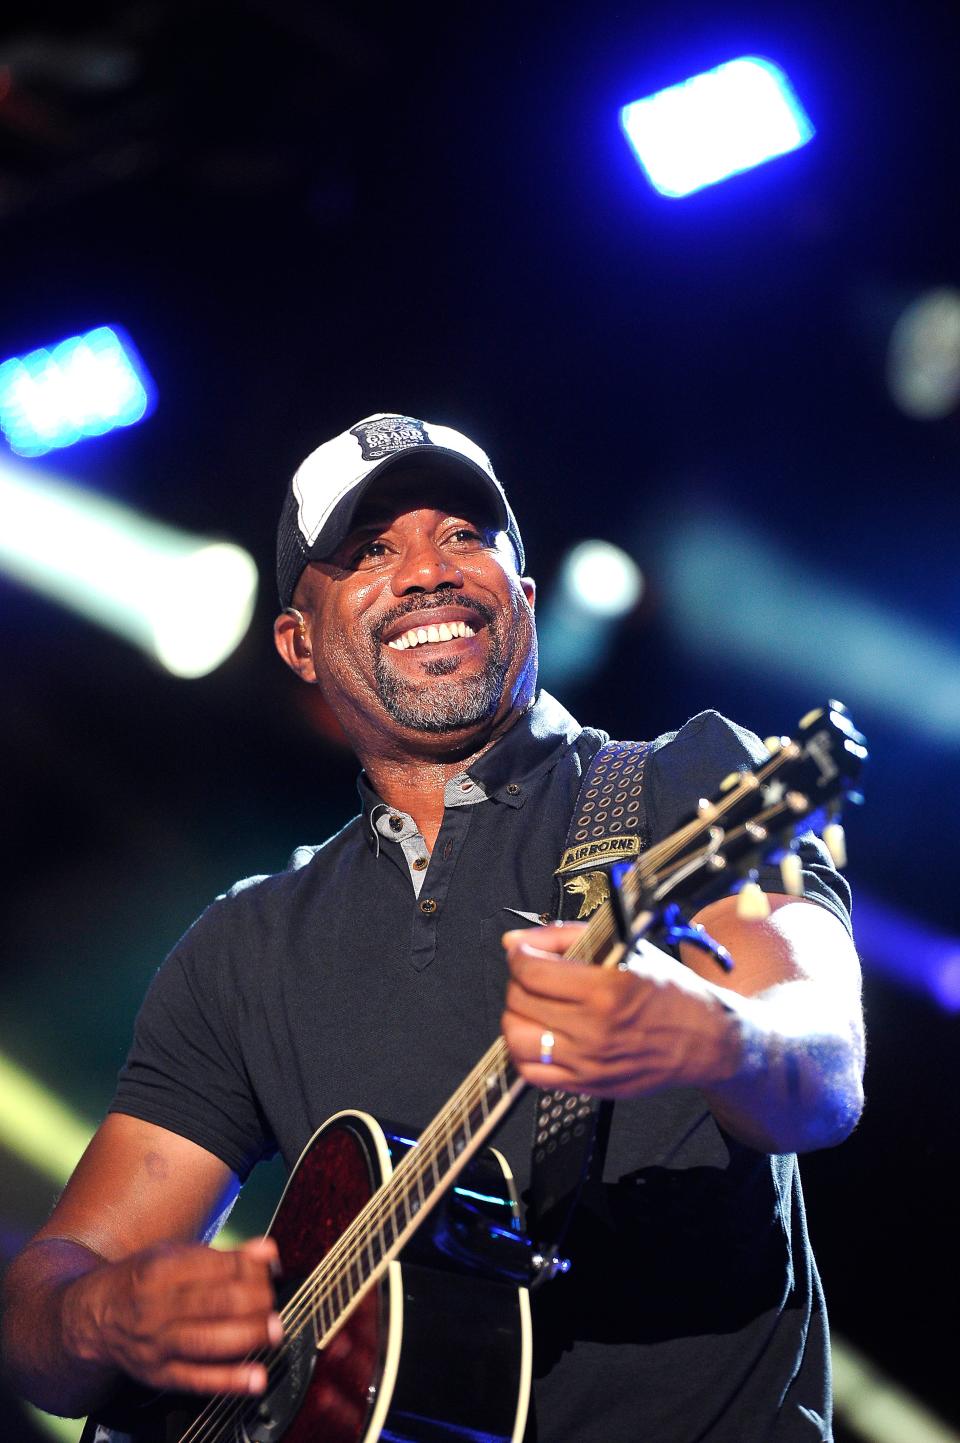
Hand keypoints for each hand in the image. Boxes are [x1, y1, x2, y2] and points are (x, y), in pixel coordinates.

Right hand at [63, 1236, 281, 1395]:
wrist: (93, 1318)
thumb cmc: (139, 1281)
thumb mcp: (172, 1254)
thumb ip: (221, 1255)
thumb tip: (267, 1252)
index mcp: (160, 1270)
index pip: (214, 1266)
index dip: (248, 1266)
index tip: (272, 1265)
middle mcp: (155, 1308)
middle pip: (213, 1303)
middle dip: (252, 1300)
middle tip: (273, 1298)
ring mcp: (156, 1345)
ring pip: (207, 1341)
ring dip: (246, 1336)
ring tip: (273, 1330)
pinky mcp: (159, 1375)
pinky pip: (197, 1380)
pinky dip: (229, 1381)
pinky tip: (255, 1378)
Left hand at [501, 923, 740, 1098]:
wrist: (703, 1038)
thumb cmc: (668, 989)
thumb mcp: (624, 947)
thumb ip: (564, 938)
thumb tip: (513, 941)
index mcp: (605, 990)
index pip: (531, 971)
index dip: (519, 955)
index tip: (524, 952)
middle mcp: (594, 1030)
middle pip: (519, 1002)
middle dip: (518, 982)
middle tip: (533, 975)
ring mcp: (589, 1063)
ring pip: (517, 1039)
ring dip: (517, 1017)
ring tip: (535, 1006)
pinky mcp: (588, 1086)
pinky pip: (531, 1073)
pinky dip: (526, 1052)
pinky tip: (541, 1035)